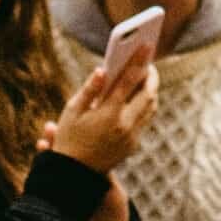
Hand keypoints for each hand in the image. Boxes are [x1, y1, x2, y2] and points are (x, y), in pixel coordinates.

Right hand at [49, 54, 157, 173]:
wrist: (74, 173)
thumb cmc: (69, 138)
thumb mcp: (72, 111)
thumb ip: (90, 89)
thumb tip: (103, 69)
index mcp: (108, 114)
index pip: (129, 82)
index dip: (139, 61)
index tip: (146, 46)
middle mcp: (124, 125)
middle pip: (149, 94)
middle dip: (151, 76)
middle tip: (147, 63)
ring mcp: (131, 137)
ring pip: (151, 107)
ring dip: (151, 90)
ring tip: (145, 77)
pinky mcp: (133, 144)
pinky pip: (146, 120)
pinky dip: (146, 105)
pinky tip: (139, 97)